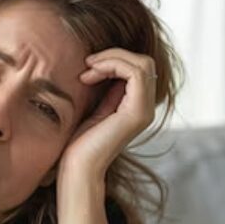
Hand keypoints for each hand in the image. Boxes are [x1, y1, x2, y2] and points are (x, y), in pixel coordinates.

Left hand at [56, 47, 157, 185]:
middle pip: (144, 61)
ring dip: (111, 59)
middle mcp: (146, 107)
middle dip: (114, 55)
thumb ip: (107, 90)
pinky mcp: (137, 112)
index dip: (114, 59)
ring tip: (87, 70)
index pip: (138, 66)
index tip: (87, 68)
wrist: (78, 167)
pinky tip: (91, 75)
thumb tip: (106, 65)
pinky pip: (135, 73)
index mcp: (137, 106)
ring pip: (142, 63)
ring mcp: (144, 110)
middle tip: (87, 65)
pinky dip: (112, 65)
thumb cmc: (79, 142)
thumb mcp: (95, 108)